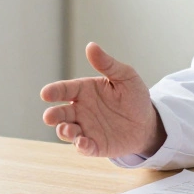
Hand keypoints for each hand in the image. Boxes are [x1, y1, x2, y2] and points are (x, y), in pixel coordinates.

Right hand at [40, 42, 165, 157]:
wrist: (148, 122)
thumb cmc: (134, 97)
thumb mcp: (125, 76)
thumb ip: (107, 64)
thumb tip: (91, 46)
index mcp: (85, 91)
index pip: (65, 89)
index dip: (54, 91)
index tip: (46, 93)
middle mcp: (81, 110)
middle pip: (60, 113)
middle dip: (53, 115)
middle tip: (49, 116)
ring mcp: (86, 128)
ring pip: (67, 131)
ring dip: (64, 131)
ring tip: (68, 129)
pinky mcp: (95, 145)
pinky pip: (84, 147)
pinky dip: (81, 146)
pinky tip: (83, 143)